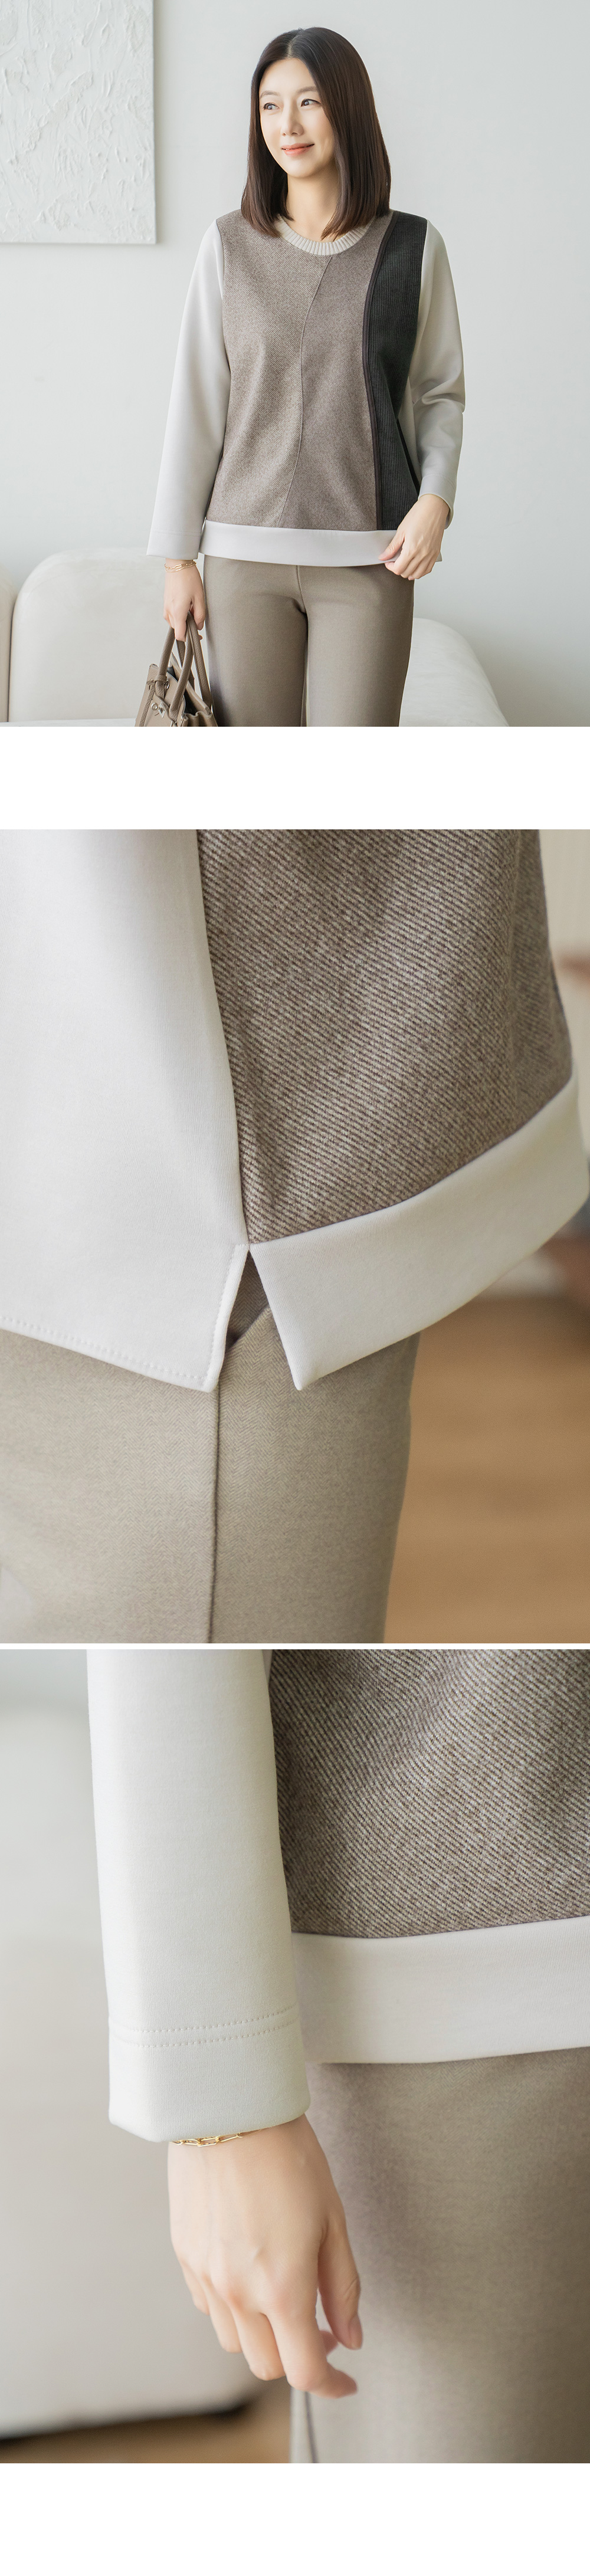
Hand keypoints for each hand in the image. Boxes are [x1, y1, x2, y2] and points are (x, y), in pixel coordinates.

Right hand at [164, 560, 205, 641]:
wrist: (177, 563)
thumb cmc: (188, 577)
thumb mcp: (200, 597)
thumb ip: (200, 615)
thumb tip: (199, 626)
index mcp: (177, 611)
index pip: (180, 635)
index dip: (189, 638)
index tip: (197, 635)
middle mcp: (169, 611)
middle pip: (177, 629)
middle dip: (187, 628)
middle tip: (197, 618)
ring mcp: (165, 607)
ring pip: (174, 623)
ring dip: (183, 621)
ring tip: (191, 608)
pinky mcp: (165, 602)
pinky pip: (171, 615)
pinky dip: (179, 615)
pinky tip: (186, 605)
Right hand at [168, 2114, 361, 2397]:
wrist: (227, 2107)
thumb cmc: (289, 2156)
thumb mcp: (333, 2220)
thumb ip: (343, 2287)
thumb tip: (351, 2337)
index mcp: (282, 2288)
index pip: (305, 2371)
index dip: (332, 2384)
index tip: (347, 2378)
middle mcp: (238, 2293)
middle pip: (268, 2366)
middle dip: (298, 2358)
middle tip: (322, 2325)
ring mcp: (205, 2277)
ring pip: (235, 2342)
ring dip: (264, 2335)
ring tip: (285, 2294)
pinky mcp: (184, 2256)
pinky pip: (210, 2307)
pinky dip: (234, 2308)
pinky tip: (251, 2272)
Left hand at [381, 493, 449, 579]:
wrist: (434, 508)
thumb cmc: (418, 516)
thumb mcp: (401, 531)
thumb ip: (392, 547)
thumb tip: (383, 557)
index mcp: (411, 549)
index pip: (398, 569)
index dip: (390, 567)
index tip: (389, 561)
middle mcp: (422, 555)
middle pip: (406, 573)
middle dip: (398, 569)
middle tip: (396, 560)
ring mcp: (430, 555)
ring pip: (417, 575)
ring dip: (409, 572)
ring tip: (405, 563)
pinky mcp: (435, 554)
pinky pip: (427, 570)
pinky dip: (420, 571)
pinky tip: (415, 564)